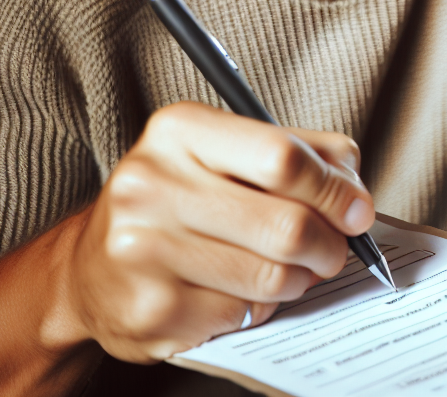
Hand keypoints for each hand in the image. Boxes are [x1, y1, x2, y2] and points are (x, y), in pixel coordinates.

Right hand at [61, 102, 375, 361]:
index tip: (357, 210)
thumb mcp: (224, 152)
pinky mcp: (150, 310)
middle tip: (333, 251)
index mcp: (177, 132)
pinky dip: (260, 308)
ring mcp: (144, 251)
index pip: (282, 157)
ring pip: (273, 277)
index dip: (335, 189)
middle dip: (329, 245)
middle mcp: (150, 185)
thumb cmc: (175, 202)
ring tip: (288, 271)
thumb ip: (298, 151)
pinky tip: (240, 292)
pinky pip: (245, 314)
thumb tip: (354, 186)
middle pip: (286, 224)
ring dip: (298, 280)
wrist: (89, 268)